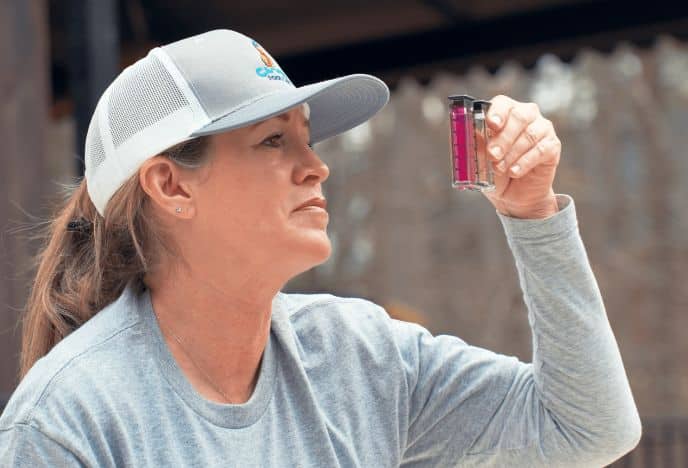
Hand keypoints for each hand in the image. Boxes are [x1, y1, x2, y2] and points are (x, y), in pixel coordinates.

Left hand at [481, 95, 560, 218]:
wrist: (513, 195)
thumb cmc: (494, 171)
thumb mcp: (481, 159)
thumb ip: (477, 144)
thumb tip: (468, 134)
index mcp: (505, 113)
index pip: (502, 104)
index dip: (497, 112)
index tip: (491, 125)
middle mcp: (526, 116)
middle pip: (518, 117)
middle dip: (503, 138)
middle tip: (492, 155)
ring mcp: (541, 129)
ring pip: (529, 134)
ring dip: (511, 153)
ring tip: (499, 169)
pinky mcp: (552, 145)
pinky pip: (541, 150)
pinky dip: (524, 162)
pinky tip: (514, 172)